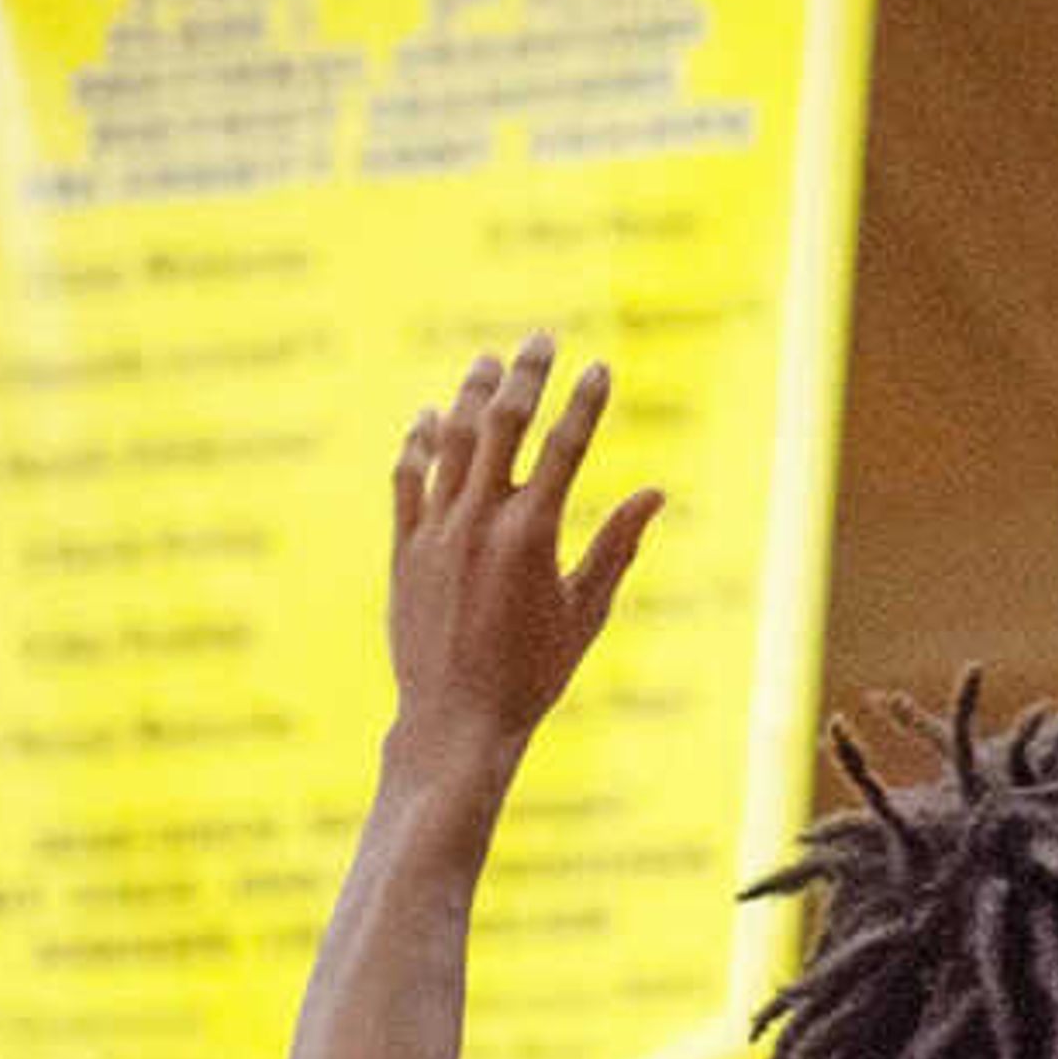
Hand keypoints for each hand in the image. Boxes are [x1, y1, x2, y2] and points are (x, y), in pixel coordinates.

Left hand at [387, 335, 661, 766]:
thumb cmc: (535, 675)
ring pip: (451, 443)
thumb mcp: (587, 612)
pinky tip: (430, 419)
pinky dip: (419, 445)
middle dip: (525, 376)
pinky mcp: (404, 550)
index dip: (585, 403)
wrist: (457, 719)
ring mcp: (435, 531)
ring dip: (471, 397)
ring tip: (486, 363)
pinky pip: (408, 481)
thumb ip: (617, 547)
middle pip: (503, 426)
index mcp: (533, 535)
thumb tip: (653, 494)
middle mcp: (479, 521)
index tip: (601, 367)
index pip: (565, 448)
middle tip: (539, 339)